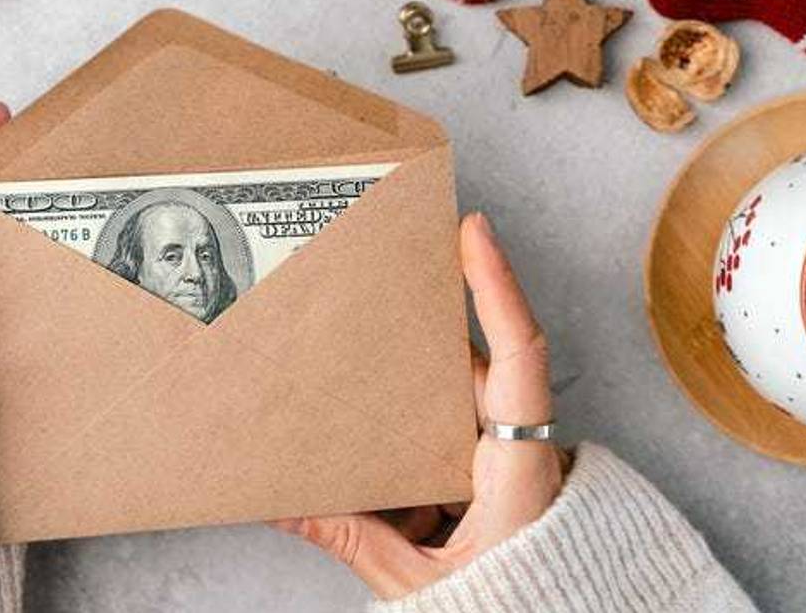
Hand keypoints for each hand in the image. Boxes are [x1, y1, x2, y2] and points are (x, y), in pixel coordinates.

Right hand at [275, 213, 564, 598]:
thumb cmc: (507, 605)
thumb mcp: (419, 576)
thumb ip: (354, 538)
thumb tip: (283, 506)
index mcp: (519, 470)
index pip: (519, 358)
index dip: (498, 288)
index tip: (473, 230)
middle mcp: (521, 451)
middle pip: (476, 362)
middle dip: (426, 324)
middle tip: (387, 269)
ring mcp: (510, 458)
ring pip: (460, 394)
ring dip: (412, 382)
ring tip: (362, 349)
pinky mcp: (495, 474)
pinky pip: (453, 427)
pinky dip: (413, 425)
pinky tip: (372, 435)